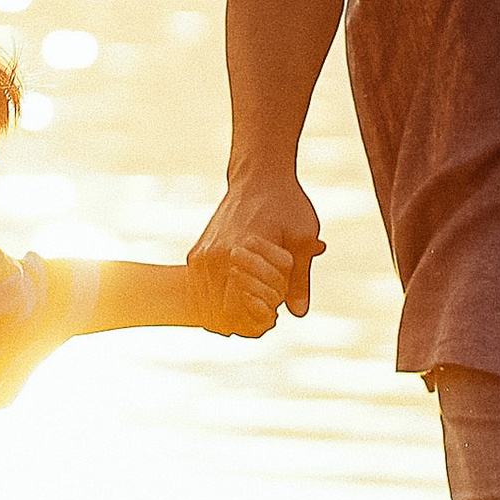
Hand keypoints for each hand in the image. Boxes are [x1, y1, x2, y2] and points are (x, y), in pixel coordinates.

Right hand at [190, 170, 324, 319]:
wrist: (258, 177)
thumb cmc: (285, 204)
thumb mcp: (302, 239)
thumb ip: (299, 279)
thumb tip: (299, 313)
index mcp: (237, 251)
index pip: (241, 304)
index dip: (259, 316)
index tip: (272, 317)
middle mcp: (213, 254)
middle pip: (221, 307)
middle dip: (241, 317)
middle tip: (259, 322)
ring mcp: (202, 254)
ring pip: (208, 301)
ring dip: (225, 312)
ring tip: (245, 318)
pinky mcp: (198, 253)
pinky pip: (201, 288)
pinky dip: (214, 301)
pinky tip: (232, 305)